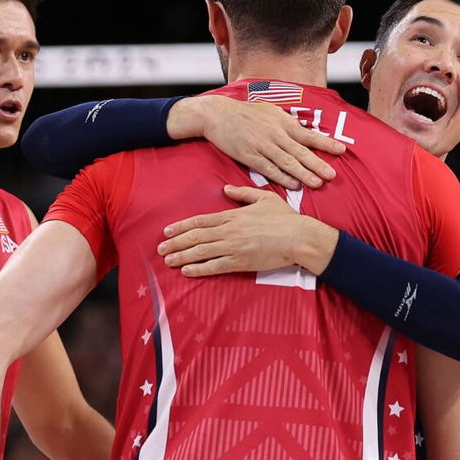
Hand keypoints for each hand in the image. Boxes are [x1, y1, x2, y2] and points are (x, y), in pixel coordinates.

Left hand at [159, 185, 336, 275]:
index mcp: (233, 215)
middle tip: (160, 249)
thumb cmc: (285, 218)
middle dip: (175, 243)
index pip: (200, 221)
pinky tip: (187, 271)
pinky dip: (199, 269)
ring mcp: (234, 247)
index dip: (182, 226)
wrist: (299, 237)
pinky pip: (215, 266)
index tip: (168, 231)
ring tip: (168, 260)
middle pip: (196, 237)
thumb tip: (226, 188)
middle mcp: (229, 231)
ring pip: (201, 252)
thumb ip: (242, 193)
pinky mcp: (241, 262)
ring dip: (182, 256)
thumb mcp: (263, 198)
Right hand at [169, 96, 345, 189]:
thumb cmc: (244, 112)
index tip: (341, 150)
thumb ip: (286, 121)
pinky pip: (269, 169)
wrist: (218, 114)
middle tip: (332, 175)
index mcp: (282, 122)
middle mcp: (275, 134)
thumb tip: (302, 129)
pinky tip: (293, 185)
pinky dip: (282, 177)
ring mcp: (262, 146)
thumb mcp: (269, 110)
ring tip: (318, 183)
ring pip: (287, 162)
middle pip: (301, 151)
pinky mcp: (250, 156)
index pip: (308, 135)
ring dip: (304, 174)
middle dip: (318, 164)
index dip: (326, 143)